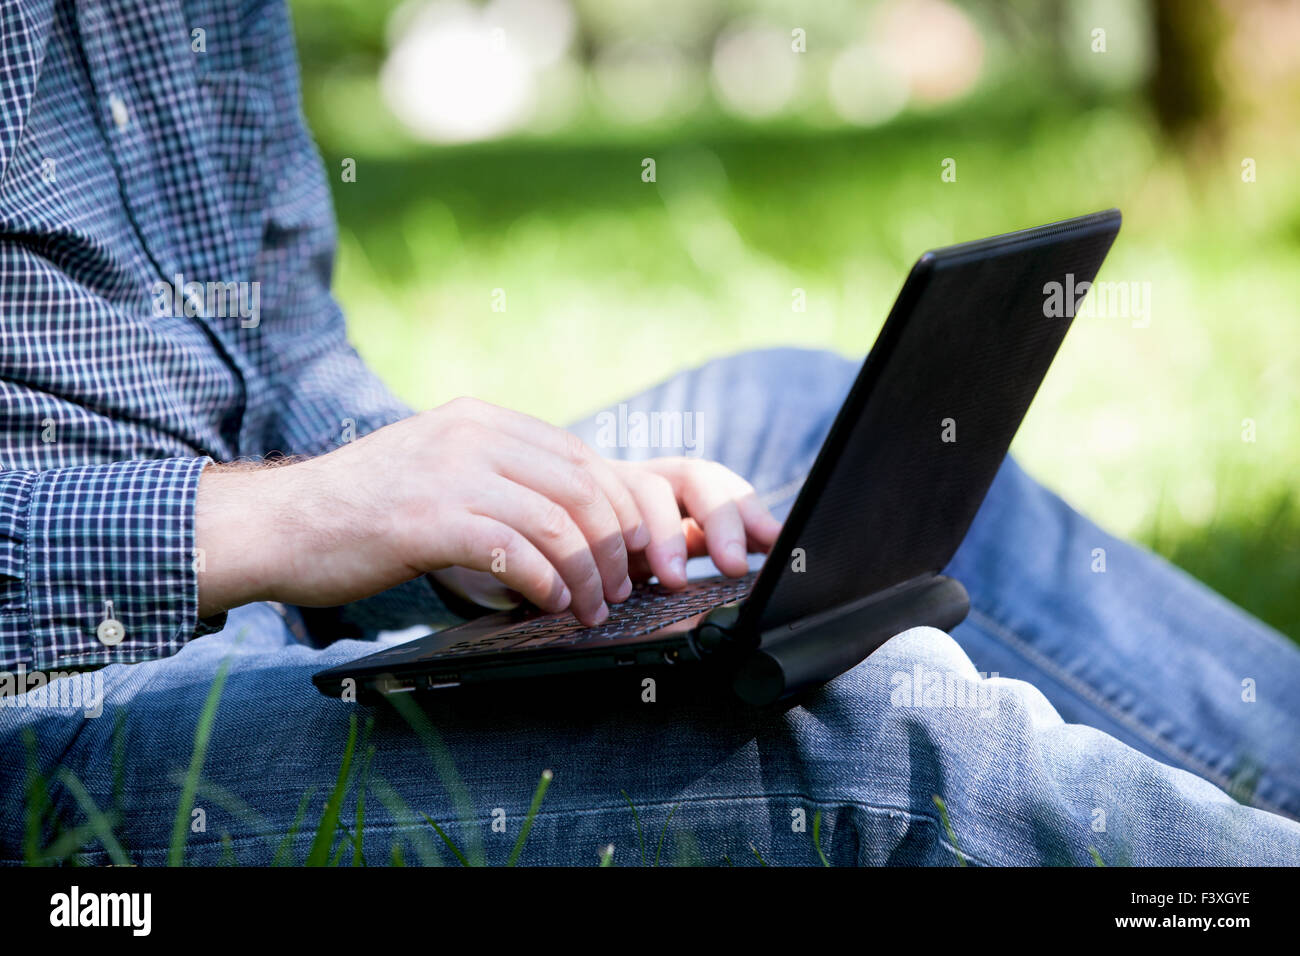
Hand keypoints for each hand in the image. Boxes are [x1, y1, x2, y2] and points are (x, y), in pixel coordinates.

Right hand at [195, 398, 780, 623]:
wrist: (284, 523)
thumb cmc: (367, 510)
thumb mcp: (441, 469)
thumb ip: (500, 478)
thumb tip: (570, 518)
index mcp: (482, 420)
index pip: (581, 458)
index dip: (620, 508)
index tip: (637, 551)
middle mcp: (473, 435)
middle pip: (582, 488)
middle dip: (616, 544)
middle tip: (624, 588)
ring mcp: (451, 472)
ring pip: (558, 523)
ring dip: (588, 574)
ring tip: (592, 607)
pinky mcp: (429, 518)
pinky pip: (516, 552)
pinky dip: (547, 584)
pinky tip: (552, 604)